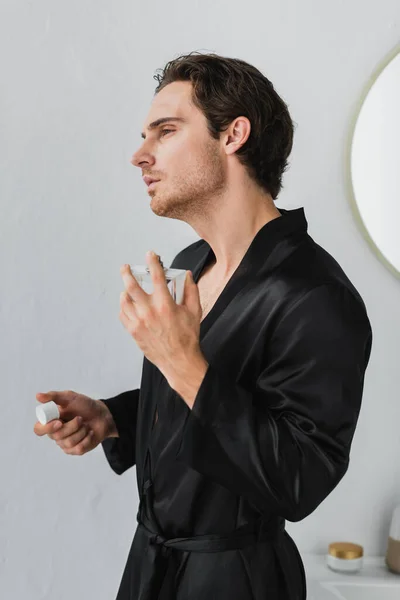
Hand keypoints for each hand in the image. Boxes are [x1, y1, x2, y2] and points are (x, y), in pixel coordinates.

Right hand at [33, 391, 111, 454]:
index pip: (39, 429)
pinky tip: (90, 432)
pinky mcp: (76, 450)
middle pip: (57, 436)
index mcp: (51, 421)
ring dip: (81, 431)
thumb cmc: (84, 405)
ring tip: (86, 425)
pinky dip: (88, 438)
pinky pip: (79, 449)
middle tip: (80, 418)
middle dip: (72, 426)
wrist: (102, 414)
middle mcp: (55, 434)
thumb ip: (54, 396)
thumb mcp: (70, 397)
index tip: (59, 422)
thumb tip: (38, 396)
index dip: (47, 428)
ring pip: (69, 442)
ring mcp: (65, 443)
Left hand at [119, 250, 204, 383]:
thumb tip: (187, 275)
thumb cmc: (187, 337)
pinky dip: (124, 307)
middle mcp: (149, 312)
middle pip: (132, 286)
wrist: (178, 360)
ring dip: (125, 291)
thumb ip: (191, 290)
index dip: (152, 262)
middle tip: (126, 267)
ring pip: (125, 300)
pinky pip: (123, 314)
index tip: (150, 255)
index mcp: (165, 304)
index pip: (156, 277)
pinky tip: (128, 305)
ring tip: (127, 289)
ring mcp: (139, 322)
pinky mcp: (134, 331)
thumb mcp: (195, 311)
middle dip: (127, 273)